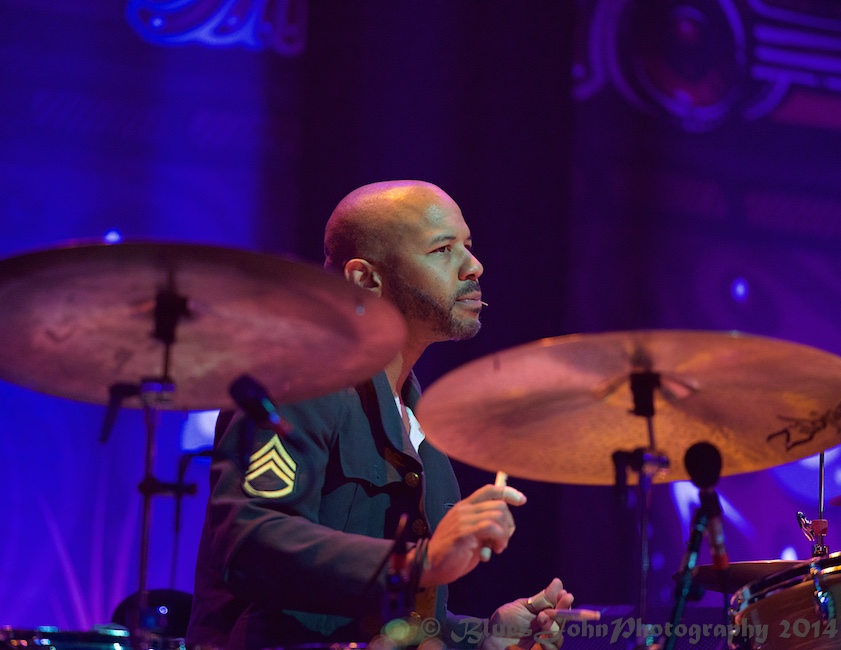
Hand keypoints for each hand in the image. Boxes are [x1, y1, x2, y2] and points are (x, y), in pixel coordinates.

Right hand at [410, 483, 525, 586]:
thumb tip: (505, 528)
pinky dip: (499, 539)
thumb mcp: (472, 537)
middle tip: (504, 541)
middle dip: (509, 523)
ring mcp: (462, 519)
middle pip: (499, 504)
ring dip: (505, 533)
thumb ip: (485, 528)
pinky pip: (490, 527)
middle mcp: (464, 509)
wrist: (430, 566)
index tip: (521, 500)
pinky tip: (494, 551)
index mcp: (465, 507)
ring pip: (497, 515)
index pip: (489, 490)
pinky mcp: (463, 532)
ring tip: (498, 548)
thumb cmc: (452, 555)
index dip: (508, 492)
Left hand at [479, 579, 574, 649]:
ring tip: (543, 617)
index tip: (565, 593)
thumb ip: (540, 599)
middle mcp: (546, 631)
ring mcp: (543, 644)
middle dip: (561, 613)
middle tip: (555, 605)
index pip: (559, 610)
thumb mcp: (522, 607)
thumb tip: (558, 582)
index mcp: (544, 618)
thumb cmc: (504, 622)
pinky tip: (542, 637)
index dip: (564, 603)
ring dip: (553, 628)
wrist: (489, 638)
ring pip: (558, 639)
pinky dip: (548, 644)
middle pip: (561, 624)